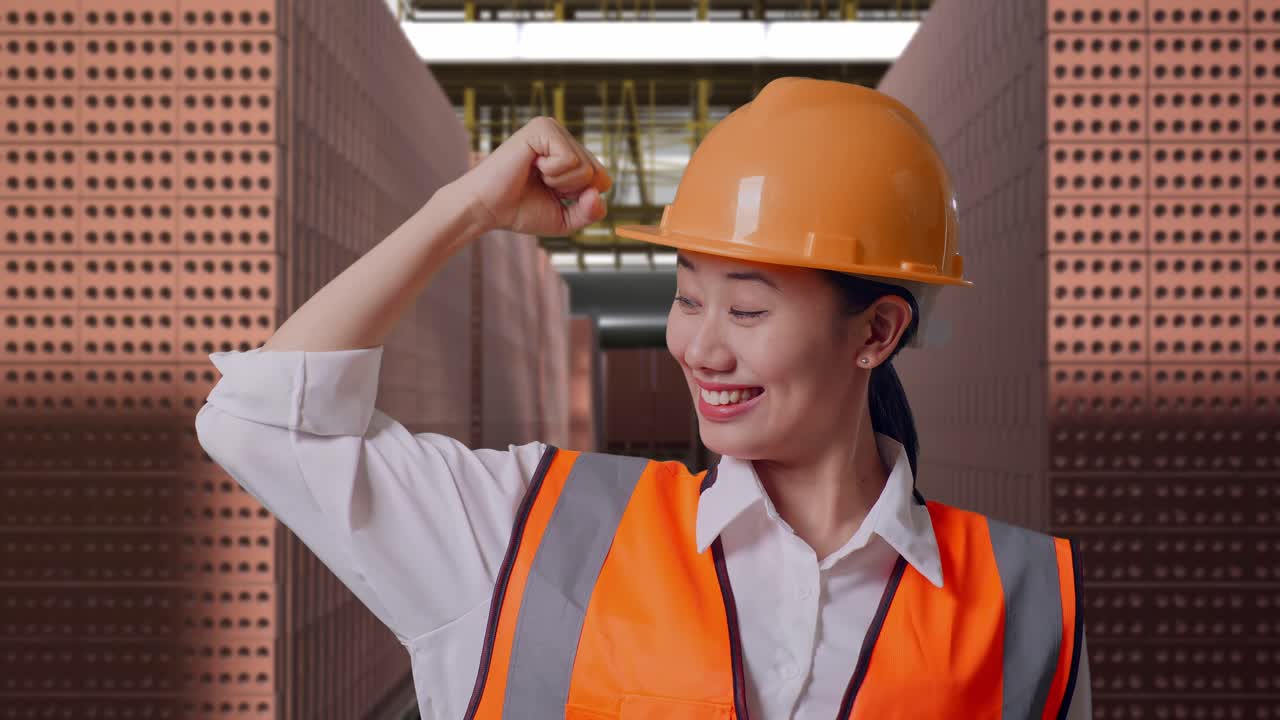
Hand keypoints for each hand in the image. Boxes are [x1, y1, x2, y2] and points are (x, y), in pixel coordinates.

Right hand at [451, 116, 611, 236]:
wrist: (486, 209)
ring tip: (535, 175)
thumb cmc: (521, 210)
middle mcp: (563, 137)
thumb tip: (599, 191)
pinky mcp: (542, 128)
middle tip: (542, 185)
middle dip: (571, 191)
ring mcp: (553, 129)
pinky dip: (552, 173)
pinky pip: (569, 159)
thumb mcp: (566, 218)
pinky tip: (532, 166)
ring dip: (560, 183)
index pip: (603, 180)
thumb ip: (591, 211)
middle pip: (598, 174)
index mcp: (570, 153)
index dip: (580, 199)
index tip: (552, 194)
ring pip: (585, 168)